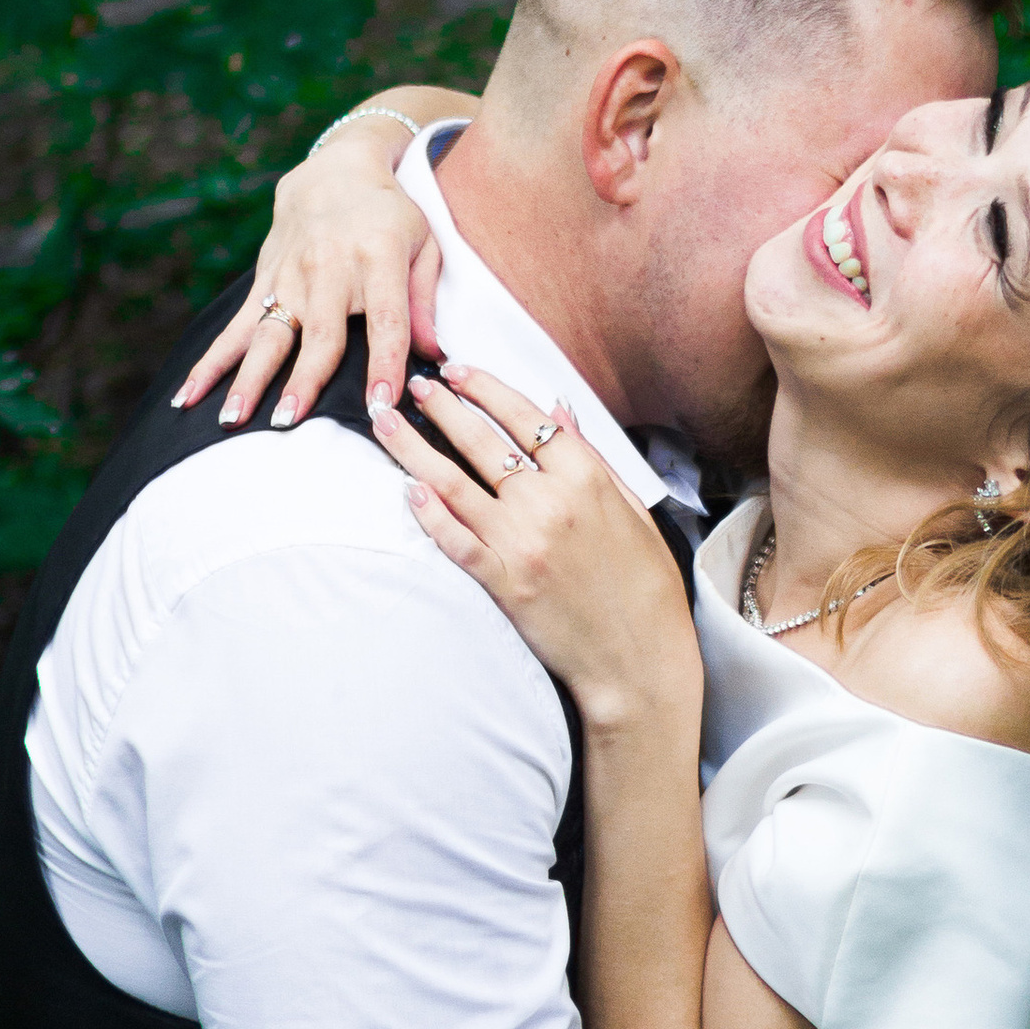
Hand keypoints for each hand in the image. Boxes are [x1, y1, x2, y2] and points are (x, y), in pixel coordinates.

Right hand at [176, 118, 442, 424]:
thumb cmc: (390, 216)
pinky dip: (212, 363)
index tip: (381, 405)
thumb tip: (433, 356)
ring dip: (249, 379)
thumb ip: (425, 301)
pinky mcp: (264, 281)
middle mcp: (330, 267)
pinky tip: (189, 396)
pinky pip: (235, 327)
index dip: (385, 364)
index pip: (386, 321)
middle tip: (290, 423)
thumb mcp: (423, 245)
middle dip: (305, 381)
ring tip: (232, 420)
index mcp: (380, 258)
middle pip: (319, 335)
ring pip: (268, 335)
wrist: (336, 172)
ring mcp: (291, 275)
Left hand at [372, 361, 698, 732]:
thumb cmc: (645, 586)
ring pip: (453, 483)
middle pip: (481, 440)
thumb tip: (557, 409)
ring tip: (385, 421)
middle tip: (412, 384)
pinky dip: (428, 514)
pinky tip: (406, 490)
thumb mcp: (632, 508)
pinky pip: (454, 540)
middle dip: (440, 406)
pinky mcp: (502, 582)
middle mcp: (550, 502)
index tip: (456, 370)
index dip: (484, 388)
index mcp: (587, 477)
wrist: (639, 658)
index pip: (524, 416)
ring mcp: (522, 542)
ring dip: (412, 447)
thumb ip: (591, 455)